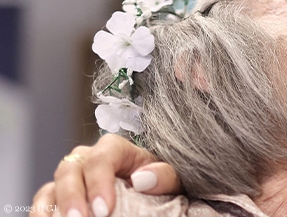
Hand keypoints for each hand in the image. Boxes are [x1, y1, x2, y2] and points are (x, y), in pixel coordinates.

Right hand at [30, 134, 181, 216]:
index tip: (105, 210)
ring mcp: (72, 177)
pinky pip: (44, 201)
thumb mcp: (171, 178)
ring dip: (51, 208)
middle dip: (72, 197)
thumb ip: (164, 175)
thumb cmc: (159, 182)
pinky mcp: (60, 195)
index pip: (102, 157)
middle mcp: (88, 158)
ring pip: (52, 185)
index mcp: (115, 149)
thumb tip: (143, 179)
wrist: (148, 192)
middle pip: (71, 169)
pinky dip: (43, 213)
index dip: (100, 182)